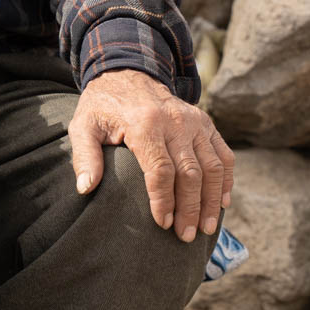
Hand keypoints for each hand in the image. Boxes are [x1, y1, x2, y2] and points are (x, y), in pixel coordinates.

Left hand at [68, 69, 233, 242]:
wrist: (128, 72)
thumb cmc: (102, 106)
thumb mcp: (83, 126)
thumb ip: (85, 156)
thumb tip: (86, 188)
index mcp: (145, 124)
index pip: (160, 170)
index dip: (163, 200)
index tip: (162, 224)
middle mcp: (175, 122)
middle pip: (190, 173)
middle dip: (190, 208)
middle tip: (186, 236)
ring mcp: (195, 122)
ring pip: (212, 167)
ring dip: (211, 200)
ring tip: (206, 228)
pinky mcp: (205, 123)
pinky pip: (224, 154)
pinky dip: (226, 180)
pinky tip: (222, 203)